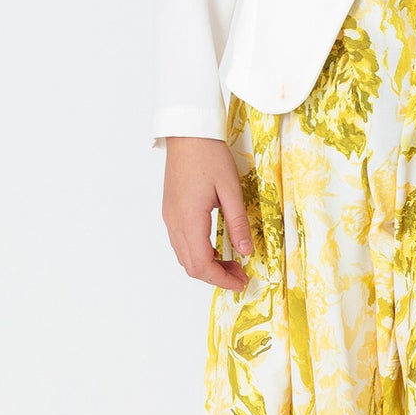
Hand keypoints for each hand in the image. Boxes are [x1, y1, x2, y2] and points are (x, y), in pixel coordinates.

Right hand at [162, 135, 253, 291]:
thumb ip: (238, 222)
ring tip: (231, 261)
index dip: (222, 279)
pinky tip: (216, 246)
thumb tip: (246, 252)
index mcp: (189, 220)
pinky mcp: (170, 210)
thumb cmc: (209, 155)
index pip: (202, 265)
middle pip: (191, 265)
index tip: (242, 281)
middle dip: (215, 276)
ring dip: (206, 265)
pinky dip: (198, 252)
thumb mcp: (231, 189)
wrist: (187, 132)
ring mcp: (169, 217)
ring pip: (184, 255)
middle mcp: (175, 223)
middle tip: (240, 274)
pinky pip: (181, 242)